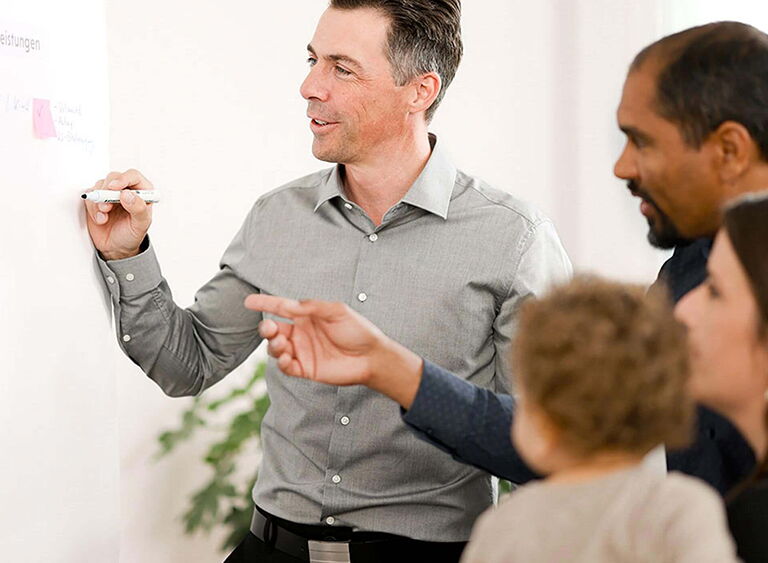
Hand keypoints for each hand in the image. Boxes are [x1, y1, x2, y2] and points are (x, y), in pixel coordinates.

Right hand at [83, 169, 153, 260]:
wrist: (117, 248)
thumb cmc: (132, 235)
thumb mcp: (141, 225)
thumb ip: (138, 208)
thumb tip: (127, 194)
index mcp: (142, 192)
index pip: (133, 176)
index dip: (123, 179)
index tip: (114, 187)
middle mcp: (126, 190)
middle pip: (114, 177)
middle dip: (107, 191)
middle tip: (107, 207)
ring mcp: (110, 194)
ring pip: (100, 185)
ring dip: (99, 201)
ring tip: (105, 217)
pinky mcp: (97, 200)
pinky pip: (90, 196)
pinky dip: (92, 208)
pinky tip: (100, 219)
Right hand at [244, 295, 422, 407]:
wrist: (372, 357)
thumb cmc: (358, 330)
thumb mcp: (337, 311)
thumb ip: (313, 307)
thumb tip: (289, 304)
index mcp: (307, 316)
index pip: (281, 307)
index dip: (265, 303)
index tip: (248, 301)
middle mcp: (301, 333)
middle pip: (274, 330)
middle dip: (266, 329)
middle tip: (270, 329)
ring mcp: (302, 351)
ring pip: (276, 349)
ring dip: (274, 346)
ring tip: (284, 345)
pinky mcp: (306, 369)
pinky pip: (286, 367)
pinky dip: (282, 363)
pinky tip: (286, 359)